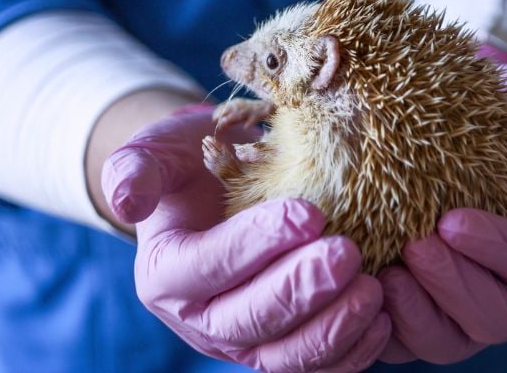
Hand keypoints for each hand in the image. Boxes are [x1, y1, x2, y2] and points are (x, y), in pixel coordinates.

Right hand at [102, 105, 390, 371]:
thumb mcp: (153, 154)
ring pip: (283, 356)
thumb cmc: (188, 166)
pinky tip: (381, 318)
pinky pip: (313, 366)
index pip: (208, 268)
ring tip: (372, 289)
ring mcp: (241, 339)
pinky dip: (349, 352)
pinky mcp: (278, 346)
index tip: (308, 213)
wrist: (213, 187)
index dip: (256, 245)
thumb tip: (125, 202)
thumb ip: (134, 171)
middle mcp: (199, 318)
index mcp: (166, 273)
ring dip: (331, 328)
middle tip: (346, 253)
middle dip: (301, 290)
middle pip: (249, 321)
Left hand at [378, 48, 506, 363]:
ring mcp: (466, 313)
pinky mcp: (420, 321)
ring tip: (386, 275)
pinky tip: (360, 292)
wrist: (440, 135)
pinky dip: (385, 330)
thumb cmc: (492, 117)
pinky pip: (405, 346)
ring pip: (451, 341)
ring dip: (419, 316)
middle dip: (456, 287)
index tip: (452, 221)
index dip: (501, 250)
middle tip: (415, 246)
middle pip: (499, 317)